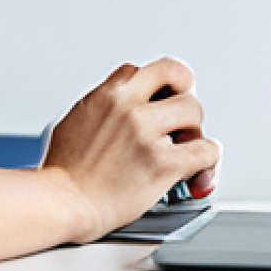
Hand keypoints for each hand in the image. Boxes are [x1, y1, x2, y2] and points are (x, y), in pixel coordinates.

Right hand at [41, 58, 221, 242]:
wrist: (63, 201)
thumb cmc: (64, 169)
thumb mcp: (77, 117)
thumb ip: (103, 105)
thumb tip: (117, 108)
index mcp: (109, 93)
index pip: (145, 70)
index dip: (157, 83)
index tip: (162, 94)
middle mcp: (130, 107)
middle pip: (177, 77)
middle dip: (182, 95)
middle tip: (182, 112)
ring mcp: (148, 134)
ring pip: (194, 111)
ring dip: (194, 127)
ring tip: (186, 141)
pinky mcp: (164, 164)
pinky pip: (205, 150)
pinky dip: (208, 157)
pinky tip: (201, 164)